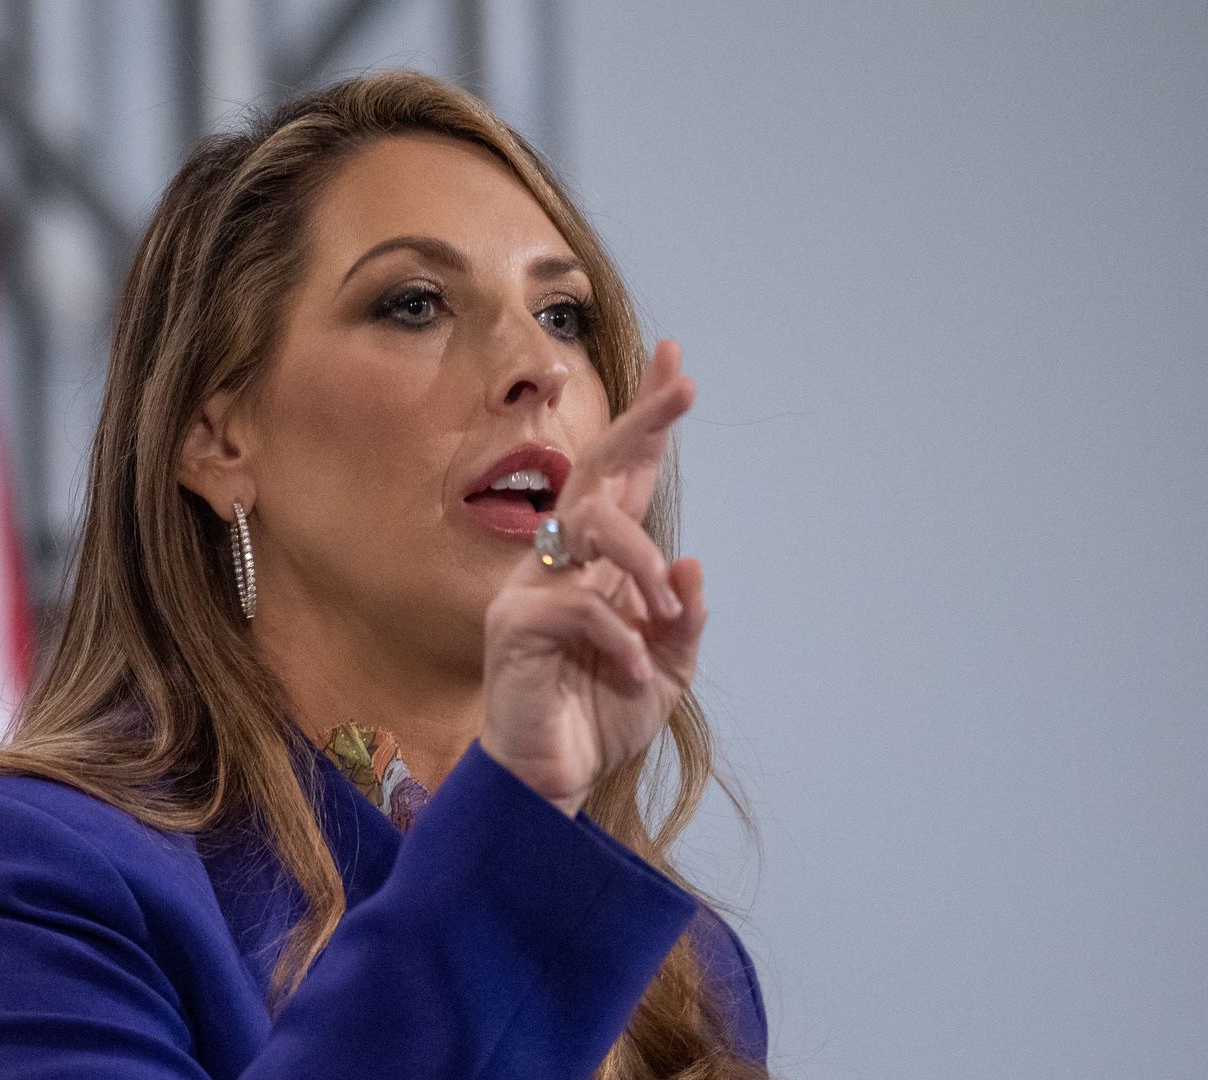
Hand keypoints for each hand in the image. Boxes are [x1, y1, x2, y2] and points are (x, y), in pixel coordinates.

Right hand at [480, 340, 707, 816]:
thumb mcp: (666, 667)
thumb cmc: (599, 713)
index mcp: (598, 563)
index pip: (622, 478)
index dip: (648, 424)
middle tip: (683, 386)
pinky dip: (620, 638)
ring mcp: (531, 587)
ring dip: (642, 559)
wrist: (551, 779)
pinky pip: (580, 605)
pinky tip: (630, 671)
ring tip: (663, 608)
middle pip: (595, 471)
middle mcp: (560, 561)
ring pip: (589, 527)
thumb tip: (692, 563)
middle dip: (641, 424)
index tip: (677, 366)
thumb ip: (681, 618)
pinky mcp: (515, 625)